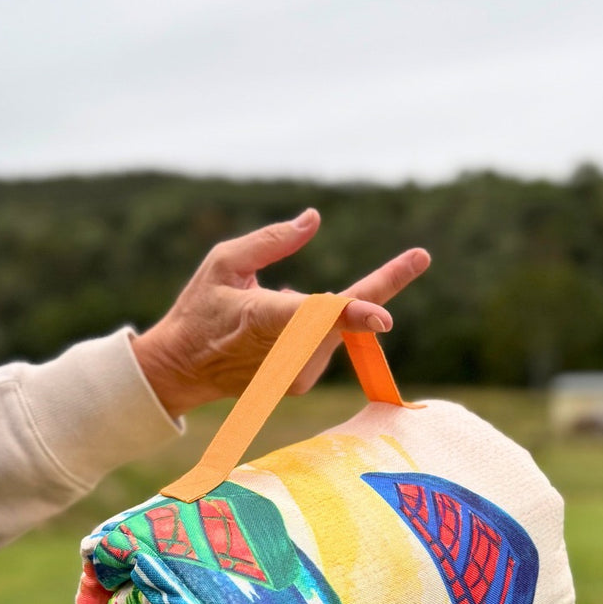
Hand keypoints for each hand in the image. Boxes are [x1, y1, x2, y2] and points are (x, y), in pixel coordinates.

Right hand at [131, 208, 430, 416]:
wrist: (182, 371)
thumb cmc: (200, 309)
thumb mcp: (223, 262)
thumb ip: (271, 241)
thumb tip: (314, 219)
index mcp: (264, 318)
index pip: (315, 317)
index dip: (354, 315)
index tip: (385, 317)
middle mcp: (286, 352)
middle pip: (346, 318)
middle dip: (382, 286)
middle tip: (420, 256)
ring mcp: (295, 373)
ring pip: (336, 329)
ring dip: (321, 309)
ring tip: (271, 307)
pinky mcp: (300, 384)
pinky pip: (325, 344)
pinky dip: (312, 328)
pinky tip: (276, 329)